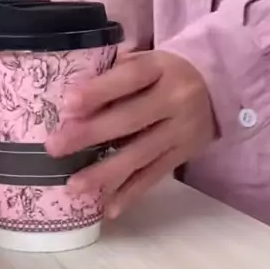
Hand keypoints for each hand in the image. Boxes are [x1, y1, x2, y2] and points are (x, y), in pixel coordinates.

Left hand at [46, 51, 216, 217]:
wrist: (215, 88)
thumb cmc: (163, 73)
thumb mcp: (145, 60)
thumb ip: (114, 72)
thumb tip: (71, 98)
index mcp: (161, 68)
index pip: (129, 78)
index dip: (99, 91)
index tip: (68, 104)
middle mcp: (176, 99)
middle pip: (130, 119)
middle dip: (90, 134)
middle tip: (54, 147)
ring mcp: (182, 130)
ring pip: (140, 154)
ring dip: (104, 172)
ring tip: (73, 186)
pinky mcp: (184, 154)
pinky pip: (154, 176)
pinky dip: (131, 193)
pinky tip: (108, 208)